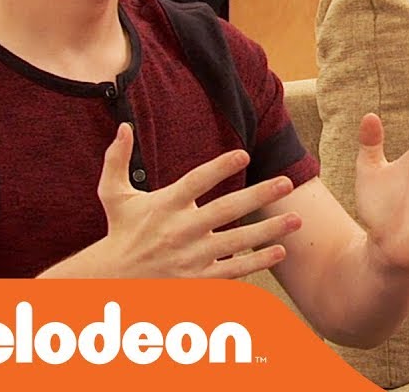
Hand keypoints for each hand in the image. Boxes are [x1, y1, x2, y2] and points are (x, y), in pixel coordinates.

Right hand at [95, 123, 301, 277]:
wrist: (112, 281)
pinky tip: (281, 251)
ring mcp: (191, 257)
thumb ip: (117, 160)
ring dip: (268, 230)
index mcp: (164, 205)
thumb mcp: (113, 195)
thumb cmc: (119, 232)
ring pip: (237, 242)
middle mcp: (180, 230)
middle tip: (287, 183)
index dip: (219, 168)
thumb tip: (124, 126)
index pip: (196, 182)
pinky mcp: (197, 280)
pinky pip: (233, 271)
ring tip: (297, 219)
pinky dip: (257, 262)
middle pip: (225, 210)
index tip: (244, 154)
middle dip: (258, 195)